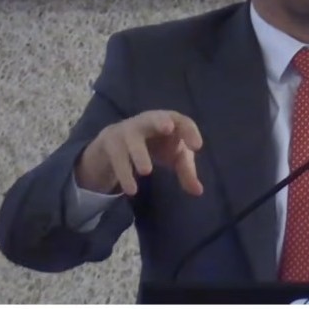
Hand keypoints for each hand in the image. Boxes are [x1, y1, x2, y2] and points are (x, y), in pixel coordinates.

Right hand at [75, 110, 203, 195]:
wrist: (116, 143)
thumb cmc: (155, 146)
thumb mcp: (173, 157)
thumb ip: (186, 172)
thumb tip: (198, 192)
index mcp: (168, 121)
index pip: (181, 121)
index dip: (189, 131)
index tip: (197, 147)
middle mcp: (147, 122)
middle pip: (154, 117)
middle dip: (161, 121)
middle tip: (168, 127)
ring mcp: (127, 131)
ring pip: (132, 139)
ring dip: (139, 154)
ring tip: (146, 171)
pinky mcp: (110, 143)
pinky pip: (118, 157)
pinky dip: (124, 173)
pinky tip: (132, 190)